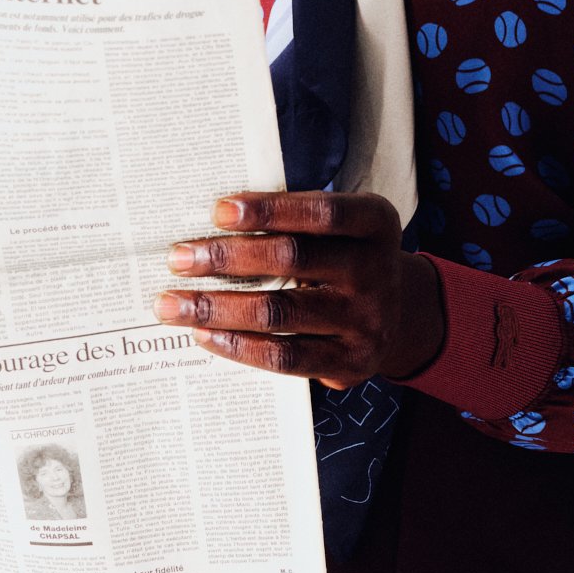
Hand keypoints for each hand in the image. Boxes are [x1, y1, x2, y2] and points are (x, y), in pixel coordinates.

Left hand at [154, 191, 444, 385]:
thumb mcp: (341, 229)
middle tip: (178, 257)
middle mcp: (377, 271)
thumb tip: (210, 225)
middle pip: (293, 259)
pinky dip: (238, 345)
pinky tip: (204, 335)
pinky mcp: (350, 362)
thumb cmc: (346, 258)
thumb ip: (294, 222)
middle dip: (227, 257)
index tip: (218, 210)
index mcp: (376, 223)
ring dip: (217, 306)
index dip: (269, 210)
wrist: (401, 317)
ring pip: (280, 311)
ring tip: (172, 304)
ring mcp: (367, 321)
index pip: (321, 213)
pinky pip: (285, 356)